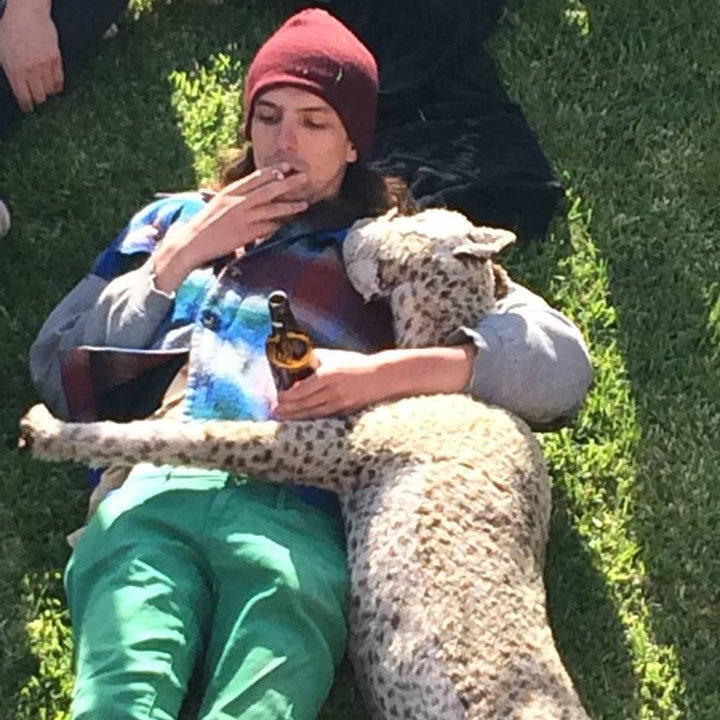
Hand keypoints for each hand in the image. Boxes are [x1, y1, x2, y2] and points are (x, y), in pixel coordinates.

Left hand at [0, 0, 62, 112]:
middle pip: (39, 97)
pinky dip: (56, 86)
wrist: (27, 14)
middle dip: (37, 99)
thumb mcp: (2, 53)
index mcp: (15, 70)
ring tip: (44, 90)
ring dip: (47, 92)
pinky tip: (53, 86)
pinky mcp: (56, 60)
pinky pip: (59, 80)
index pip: (24, 98)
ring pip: (50, 91)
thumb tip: (18, 89)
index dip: (26, 106)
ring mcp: (45, 65)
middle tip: (36, 98)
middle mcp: (31, 70)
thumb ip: (10, 73)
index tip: (28, 109)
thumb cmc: (11, 30)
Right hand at [152, 163, 309, 291]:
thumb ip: (234, 198)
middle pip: (268, 189)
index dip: (273, 171)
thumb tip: (250, 195)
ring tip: (305, 204)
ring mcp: (242, 217)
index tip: (287, 167)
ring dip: (290, 206)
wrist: (191, 242)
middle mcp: (237, 201)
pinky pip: (267, 227)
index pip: (255, 178)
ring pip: (272, 208)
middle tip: (304, 177)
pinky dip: (279, 225)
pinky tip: (290, 224)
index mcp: (230, 191)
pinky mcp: (245, 233)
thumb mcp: (218, 204)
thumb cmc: (203, 225)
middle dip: (288, 183)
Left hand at [273, 345, 476, 419]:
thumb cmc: (357, 364)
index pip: (301, 389)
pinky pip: (322, 416)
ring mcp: (339, 404)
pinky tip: (300, 419)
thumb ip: (317, 359)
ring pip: (311, 413)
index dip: (286, 396)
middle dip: (286, 409)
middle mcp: (332, 391)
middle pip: (303, 404)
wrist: (382, 376)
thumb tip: (298, 361)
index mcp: (328, 375)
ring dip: (294, 416)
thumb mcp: (336, 357)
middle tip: (272, 412)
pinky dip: (309, 417)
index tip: (276, 397)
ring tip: (281, 418)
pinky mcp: (345, 411)